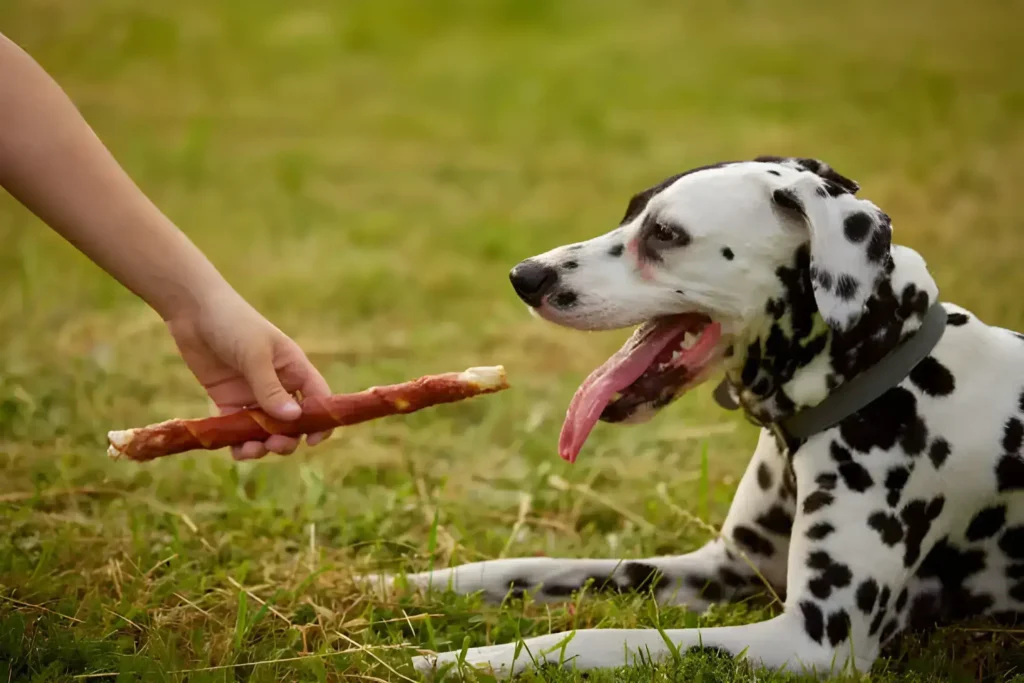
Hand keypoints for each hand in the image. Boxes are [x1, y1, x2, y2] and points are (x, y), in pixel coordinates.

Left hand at [165, 288, 332, 459]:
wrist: (193, 310)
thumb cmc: (234, 324)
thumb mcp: (255, 355)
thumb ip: (271, 389)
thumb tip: (294, 419)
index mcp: (293, 369)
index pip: (317, 399)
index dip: (320, 421)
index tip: (313, 441)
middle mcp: (277, 385)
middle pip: (291, 422)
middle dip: (287, 438)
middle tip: (275, 444)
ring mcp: (251, 395)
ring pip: (264, 430)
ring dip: (262, 445)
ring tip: (250, 450)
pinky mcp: (227, 401)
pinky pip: (237, 429)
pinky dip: (237, 443)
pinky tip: (235, 450)